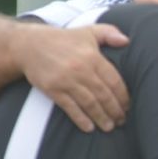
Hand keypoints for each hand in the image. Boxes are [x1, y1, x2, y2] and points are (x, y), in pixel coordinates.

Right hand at [12, 23, 129, 132]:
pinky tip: (89, 127)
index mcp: (92, 56)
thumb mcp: (87, 31)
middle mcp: (81, 69)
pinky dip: (81, 119)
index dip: (123, 95)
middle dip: (115, 110)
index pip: (113, 80)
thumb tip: (126, 40)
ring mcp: (66, 80)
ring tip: (110, 127)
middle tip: (122, 120)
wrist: (29, 45)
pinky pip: (70, 108)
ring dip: (101, 117)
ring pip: (89, 103)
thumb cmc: (63, 39)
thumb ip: (109, 33)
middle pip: (103, 94)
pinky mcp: (53, 89)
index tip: (128, 105)